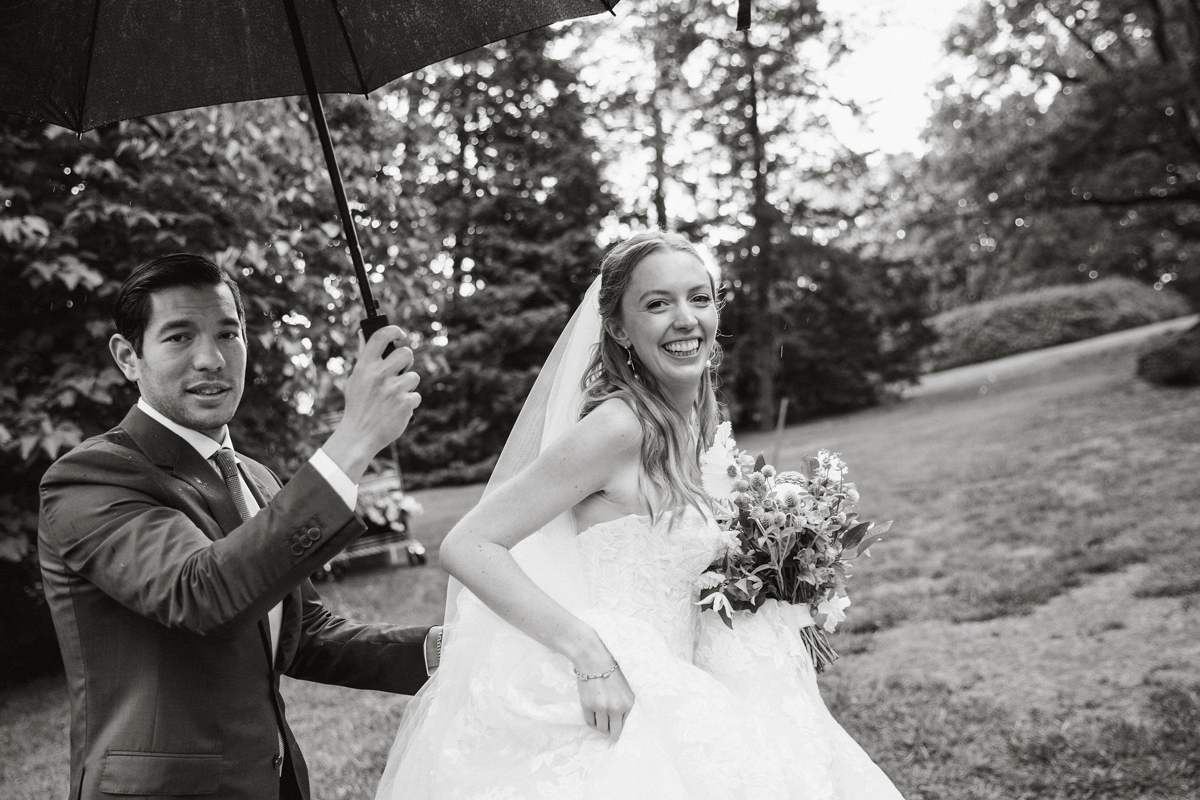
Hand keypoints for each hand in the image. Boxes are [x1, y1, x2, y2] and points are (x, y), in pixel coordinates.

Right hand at [322, 326, 421, 483]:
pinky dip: (409, 403)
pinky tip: (397, 410)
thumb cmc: (358, 406)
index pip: (381, 336)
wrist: (359, 436)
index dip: (393, 330)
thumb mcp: (355, 380)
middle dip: (406, 363)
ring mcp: (393, 389)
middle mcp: (379, 375)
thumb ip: (364, 357)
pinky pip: (416, 396)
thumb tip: (363, 333)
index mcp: (365, 367)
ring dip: (408, 386)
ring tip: (395, 396)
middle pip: (406, 354)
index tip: (400, 334)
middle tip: (400, 372)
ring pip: (414, 377)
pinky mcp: (405, 404)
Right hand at [574, 654, 634, 740]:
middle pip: (614, 733)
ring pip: (601, 729)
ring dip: (600, 726)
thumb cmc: (611, 673)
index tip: (616, 727)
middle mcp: (616, 708)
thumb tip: (619, 724)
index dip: (620, 726)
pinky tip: (593, 714)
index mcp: (628, 703)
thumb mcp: (625, 689)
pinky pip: (590, 723)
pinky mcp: (588, 706)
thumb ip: (625, 706)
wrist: (594, 661)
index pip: (626, 726)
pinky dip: (592, 721)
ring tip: (600, 717)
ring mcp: (602, 708)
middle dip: (611, 733)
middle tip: (608, 730)